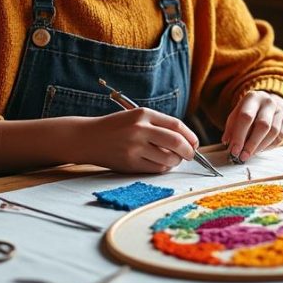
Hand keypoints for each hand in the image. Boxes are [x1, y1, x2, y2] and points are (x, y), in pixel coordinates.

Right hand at [79, 108, 199, 173]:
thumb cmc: (117, 127)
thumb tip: (186, 141)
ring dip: (176, 161)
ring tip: (173, 159)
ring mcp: (134, 147)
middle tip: (190, 155)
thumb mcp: (136, 117)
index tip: (194, 143)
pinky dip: (163, 167)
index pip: (176, 125)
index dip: (190, 136)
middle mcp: (139, 129)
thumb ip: (159, 125)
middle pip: (176, 142)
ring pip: (168, 158)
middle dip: (188, 151)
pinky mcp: (129, 163)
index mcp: (143, 114)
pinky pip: (156, 168)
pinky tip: (161, 163)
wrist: (88, 138)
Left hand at [222, 91, 282, 162]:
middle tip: (243, 156)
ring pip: (273, 133)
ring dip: (260, 147)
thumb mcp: (235, 115)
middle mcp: (268, 103)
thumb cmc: (247, 111)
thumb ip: (231, 129)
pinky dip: (269, 146)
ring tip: (250, 153)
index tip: (234, 150)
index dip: (239, 136)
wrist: (265, 104)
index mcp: (252, 98)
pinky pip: (280, 137)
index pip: (246, 117)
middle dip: (251, 144)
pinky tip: (260, 148)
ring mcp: (279, 112)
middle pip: (262, 125)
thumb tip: (229, 145)